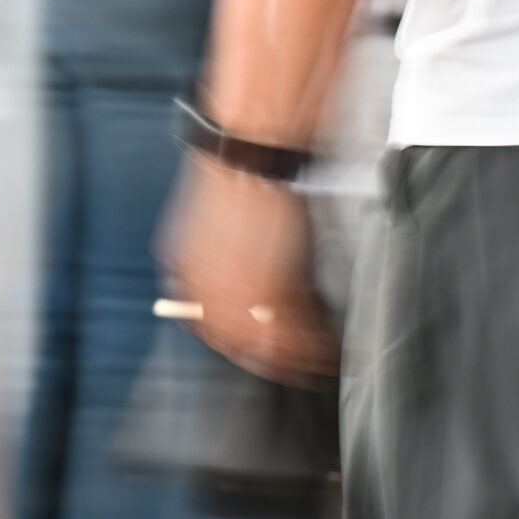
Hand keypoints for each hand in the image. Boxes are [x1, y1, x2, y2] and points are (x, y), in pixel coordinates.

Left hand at [159, 155, 338, 385]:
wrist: (251, 149)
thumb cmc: (242, 173)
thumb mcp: (222, 224)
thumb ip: (228, 261)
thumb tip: (256, 292)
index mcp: (185, 269)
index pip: (209, 325)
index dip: (238, 344)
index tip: (260, 353)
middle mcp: (203, 286)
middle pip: (239, 342)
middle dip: (273, 359)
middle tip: (298, 369)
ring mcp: (234, 291)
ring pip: (271, 342)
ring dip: (302, 357)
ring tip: (326, 360)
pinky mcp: (268, 288)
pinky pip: (297, 331)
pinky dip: (320, 345)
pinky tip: (333, 348)